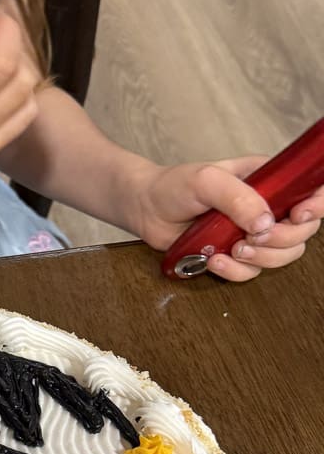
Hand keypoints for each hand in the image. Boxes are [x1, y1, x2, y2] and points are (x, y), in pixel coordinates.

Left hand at [129, 156, 323, 281]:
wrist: (146, 208)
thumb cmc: (175, 185)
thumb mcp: (206, 180)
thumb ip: (237, 196)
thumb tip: (264, 222)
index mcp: (270, 180)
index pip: (313, 190)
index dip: (317, 205)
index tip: (299, 215)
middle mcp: (268, 207)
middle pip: (303, 232)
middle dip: (282, 239)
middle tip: (250, 237)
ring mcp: (253, 233)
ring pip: (283, 256)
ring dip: (261, 258)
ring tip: (232, 249)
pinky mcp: (236, 254)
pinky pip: (252, 273)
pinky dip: (236, 271)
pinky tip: (214, 260)